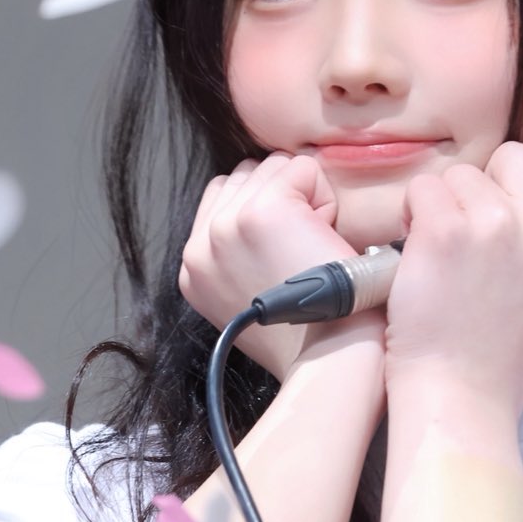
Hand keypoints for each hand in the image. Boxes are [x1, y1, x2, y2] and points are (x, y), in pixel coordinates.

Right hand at [179, 152, 365, 383]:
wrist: (330, 355)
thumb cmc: (308, 333)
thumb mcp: (248, 297)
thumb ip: (236, 255)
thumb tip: (254, 220)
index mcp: (192, 268)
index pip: (221, 195)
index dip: (263, 211)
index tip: (283, 253)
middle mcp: (201, 246)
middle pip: (245, 174)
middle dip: (281, 199)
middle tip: (300, 252)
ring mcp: (228, 225)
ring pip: (273, 166)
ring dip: (303, 198)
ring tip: (310, 246)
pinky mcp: (264, 210)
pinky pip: (302, 168)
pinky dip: (325, 198)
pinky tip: (323, 239)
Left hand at [383, 135, 522, 416]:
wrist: (461, 394)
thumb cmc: (502, 347)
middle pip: (515, 155)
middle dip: (490, 188)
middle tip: (478, 243)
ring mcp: (500, 225)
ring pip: (464, 173)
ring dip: (448, 205)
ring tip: (451, 259)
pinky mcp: (446, 230)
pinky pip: (423, 188)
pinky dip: (413, 216)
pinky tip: (423, 256)